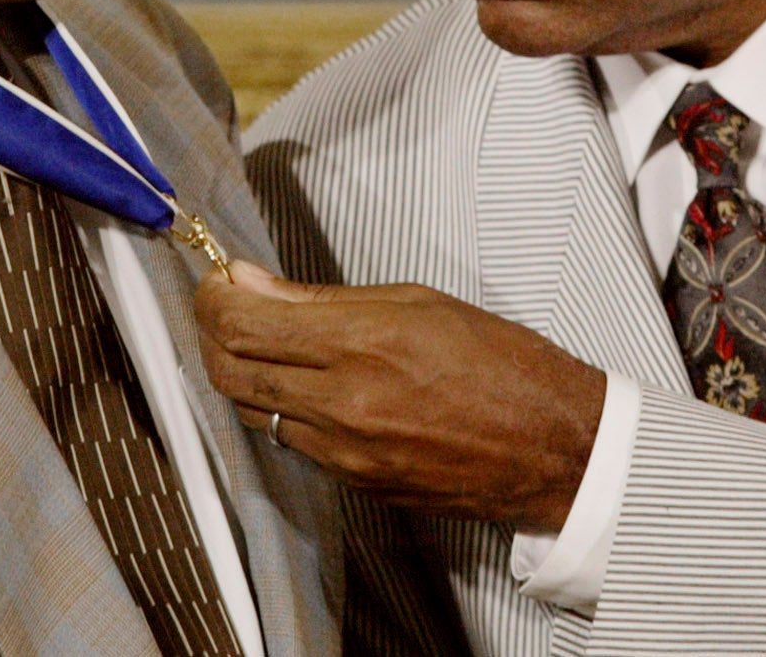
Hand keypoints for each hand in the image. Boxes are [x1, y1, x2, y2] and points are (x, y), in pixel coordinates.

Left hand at [195, 260, 607, 529]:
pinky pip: (291, 443)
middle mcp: (344, 404)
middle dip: (211, 334)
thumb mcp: (416, 302)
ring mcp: (345, 453)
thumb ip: (322, 299)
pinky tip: (299, 383)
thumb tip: (253, 283)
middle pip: (228, 373)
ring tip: (259, 340)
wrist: (554, 447)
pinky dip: (279, 409)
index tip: (217, 281)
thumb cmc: (502, 365)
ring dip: (240, 373)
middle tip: (223, 307)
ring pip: (251, 413)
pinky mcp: (355, 484)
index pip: (243, 324)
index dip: (214, 299)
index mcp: (362, 345)